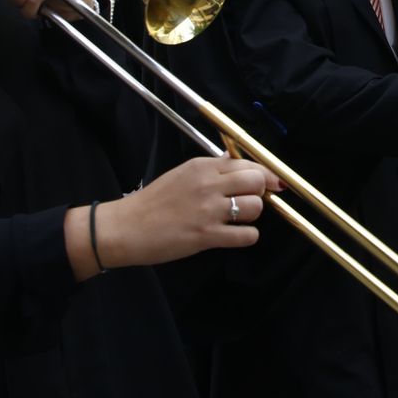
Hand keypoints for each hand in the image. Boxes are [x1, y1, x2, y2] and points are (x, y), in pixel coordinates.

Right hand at [67, 157, 283, 277]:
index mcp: (202, 166)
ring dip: (252, 216)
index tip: (272, 183)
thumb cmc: (153, 203)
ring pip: (256, 207)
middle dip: (260, 193)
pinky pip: (247, 235)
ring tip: (235, 220)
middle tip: (248, 202)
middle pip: (257, 181)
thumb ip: (211, 168)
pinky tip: (233, 236)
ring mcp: (208, 210)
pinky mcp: (206, 236)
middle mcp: (208, 184)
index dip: (265, 174)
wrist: (125, 228)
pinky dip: (246, 237)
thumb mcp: (182, 174)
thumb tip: (236, 161)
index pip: (248, 163)